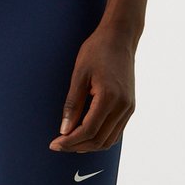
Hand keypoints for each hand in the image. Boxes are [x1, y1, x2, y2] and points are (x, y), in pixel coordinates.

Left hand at [49, 28, 135, 152]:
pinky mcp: (130, 107)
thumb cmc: (97, 51)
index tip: (54, 144)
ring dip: (89, 146)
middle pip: (99, 140)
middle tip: (59, 145)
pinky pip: (116, 132)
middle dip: (77, 146)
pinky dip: (100, 138)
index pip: (88, 130)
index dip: (70, 141)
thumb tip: (64, 131)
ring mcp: (129, 108)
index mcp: (109, 97)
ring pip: (109, 140)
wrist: (120, 38)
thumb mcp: (79, 76)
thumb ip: (72, 105)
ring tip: (70, 142)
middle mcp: (123, 106)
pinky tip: (85, 135)